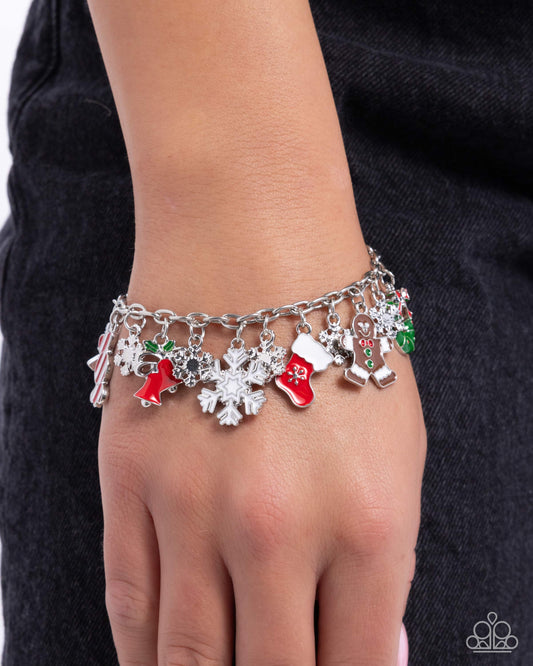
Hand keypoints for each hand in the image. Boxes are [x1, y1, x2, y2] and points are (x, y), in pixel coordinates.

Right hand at [98, 307, 425, 664]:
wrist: (252, 249)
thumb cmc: (337, 343)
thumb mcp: (400, 449)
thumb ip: (388, 560)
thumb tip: (376, 651)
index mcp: (368, 524)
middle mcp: (276, 530)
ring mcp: (193, 508)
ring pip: (186, 659)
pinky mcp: (130, 482)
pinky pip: (130, 602)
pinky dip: (142, 653)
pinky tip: (156, 664)